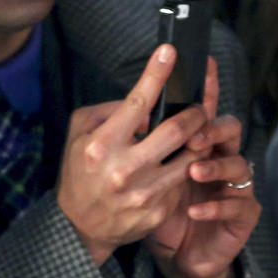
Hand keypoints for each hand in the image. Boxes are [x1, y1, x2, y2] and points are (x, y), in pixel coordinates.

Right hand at [58, 44, 210, 267]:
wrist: (80, 226)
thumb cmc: (80, 172)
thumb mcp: (79, 134)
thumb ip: (109, 110)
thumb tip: (144, 99)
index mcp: (102, 144)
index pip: (138, 101)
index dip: (157, 73)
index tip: (170, 51)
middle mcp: (125, 168)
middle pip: (178, 129)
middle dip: (196, 111)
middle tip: (199, 106)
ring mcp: (145, 193)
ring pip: (191, 156)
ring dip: (198, 140)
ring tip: (195, 134)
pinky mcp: (159, 211)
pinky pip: (183, 179)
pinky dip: (184, 167)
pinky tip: (178, 165)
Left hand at [148, 56, 257, 277]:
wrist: (175, 257)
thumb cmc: (159, 211)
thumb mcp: (143, 174)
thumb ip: (140, 144)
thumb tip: (133, 112)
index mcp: (198, 145)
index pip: (204, 110)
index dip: (206, 88)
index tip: (202, 64)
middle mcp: (220, 159)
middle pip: (230, 130)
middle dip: (210, 128)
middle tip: (192, 133)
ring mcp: (235, 186)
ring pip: (239, 165)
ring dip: (215, 166)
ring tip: (193, 171)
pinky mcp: (243, 216)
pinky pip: (238, 205)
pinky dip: (216, 206)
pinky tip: (195, 212)